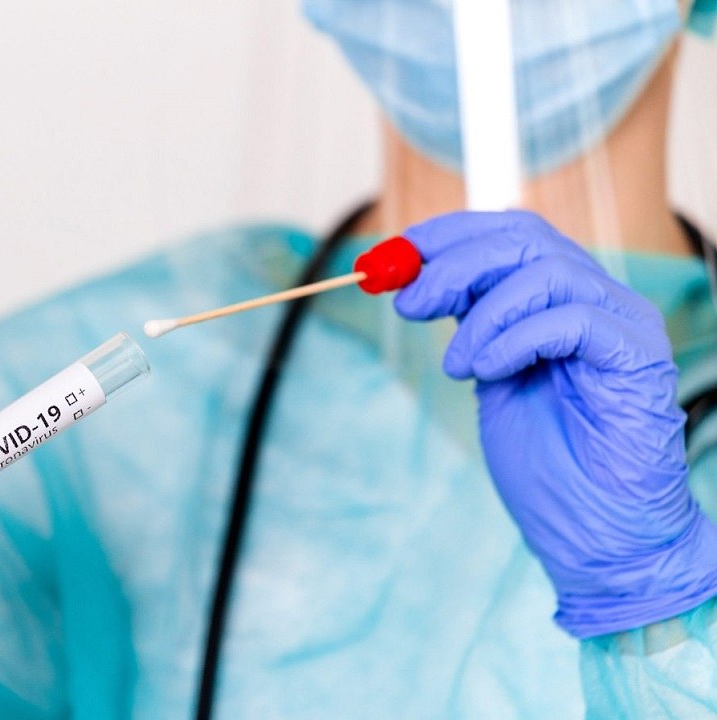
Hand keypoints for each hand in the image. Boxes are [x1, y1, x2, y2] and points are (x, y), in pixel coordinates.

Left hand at [395, 210, 716, 637]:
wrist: (594, 531)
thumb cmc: (545, 462)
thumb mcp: (488, 374)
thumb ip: (468, 323)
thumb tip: (416, 281)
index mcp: (561, 299)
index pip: (510, 232)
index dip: (449, 234)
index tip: (394, 255)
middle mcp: (597, 300)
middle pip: (525, 240)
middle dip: (454, 263)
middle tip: (409, 302)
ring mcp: (622, 324)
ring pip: (547, 271)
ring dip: (483, 314)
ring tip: (457, 366)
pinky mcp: (638, 357)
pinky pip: (572, 319)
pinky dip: (516, 338)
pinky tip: (488, 373)